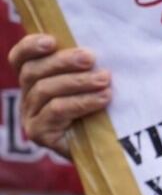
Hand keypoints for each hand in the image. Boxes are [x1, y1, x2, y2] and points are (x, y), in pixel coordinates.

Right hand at [8, 34, 111, 155]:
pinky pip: (57, 110)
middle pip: (33, 72)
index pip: (20, 59)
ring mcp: (30, 117)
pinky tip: (103, 99)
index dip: (30, 46)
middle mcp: (27, 98)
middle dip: (63, 62)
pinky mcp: (40, 133)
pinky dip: (82, 101)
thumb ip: (85, 68)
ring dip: (78, 81)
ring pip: (45, 90)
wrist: (109, 154)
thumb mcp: (92, 87)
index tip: (52, 40)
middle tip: (90, 58)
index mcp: (33, 81)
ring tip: (104, 79)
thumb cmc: (103, 114)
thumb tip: (93, 46)